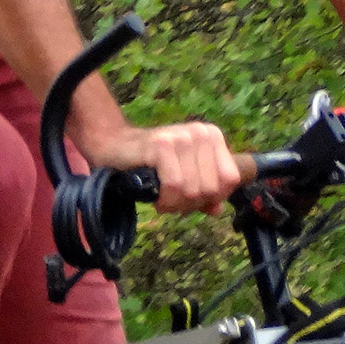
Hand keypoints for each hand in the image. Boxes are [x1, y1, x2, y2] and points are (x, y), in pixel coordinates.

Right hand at [81, 120, 241, 215]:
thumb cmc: (151, 165)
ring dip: (175, 204)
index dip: (212, 197)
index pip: (230, 179)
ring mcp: (182, 137)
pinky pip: (175, 186)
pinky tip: (155, 197)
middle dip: (190, 204)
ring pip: (193, 190)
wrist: (113, 146)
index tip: (192, 199)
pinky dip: (165, 200)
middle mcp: (200, 133)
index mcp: (212, 136)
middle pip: (211, 188)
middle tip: (171, 200)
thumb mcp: (184, 177)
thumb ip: (205, 194)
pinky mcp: (162, 145)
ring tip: (162, 198)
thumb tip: (218, 210)